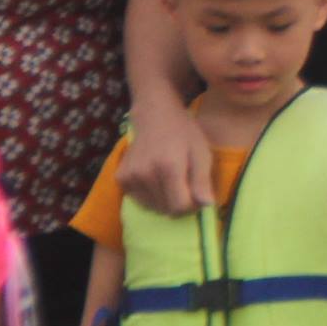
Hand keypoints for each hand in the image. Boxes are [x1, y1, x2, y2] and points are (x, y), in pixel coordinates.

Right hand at [120, 91, 213, 216]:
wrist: (154, 116)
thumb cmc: (184, 133)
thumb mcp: (202, 152)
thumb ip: (202, 180)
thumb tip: (206, 205)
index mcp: (169, 167)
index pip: (179, 206)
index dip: (193, 205)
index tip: (198, 194)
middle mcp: (145, 174)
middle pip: (166, 209)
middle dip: (180, 203)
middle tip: (186, 185)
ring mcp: (129, 177)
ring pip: (153, 207)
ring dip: (165, 200)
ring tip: (171, 179)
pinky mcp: (120, 179)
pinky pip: (139, 201)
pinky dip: (151, 196)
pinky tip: (156, 178)